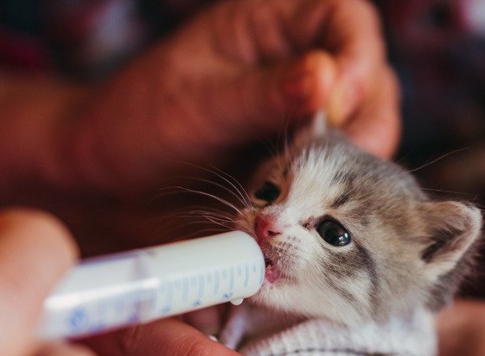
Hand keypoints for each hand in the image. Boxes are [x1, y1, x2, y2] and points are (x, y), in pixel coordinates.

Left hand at [62, 0, 399, 195]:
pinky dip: (338, 191)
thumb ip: (264, 93)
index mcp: (271, 27)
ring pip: (366, 128)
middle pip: (370, 79)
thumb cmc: (141, 123)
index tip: (335, 105)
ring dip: (359, 161)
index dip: (356, 57)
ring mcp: (304, 118)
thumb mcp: (199, 102)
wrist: (114, 183)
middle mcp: (299, 67)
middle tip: (343, 159)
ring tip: (321, 191)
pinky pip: (342, 171)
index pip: (343, 19)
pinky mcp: (302, 162)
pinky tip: (314, 207)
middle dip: (368, 119)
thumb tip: (329, 79)